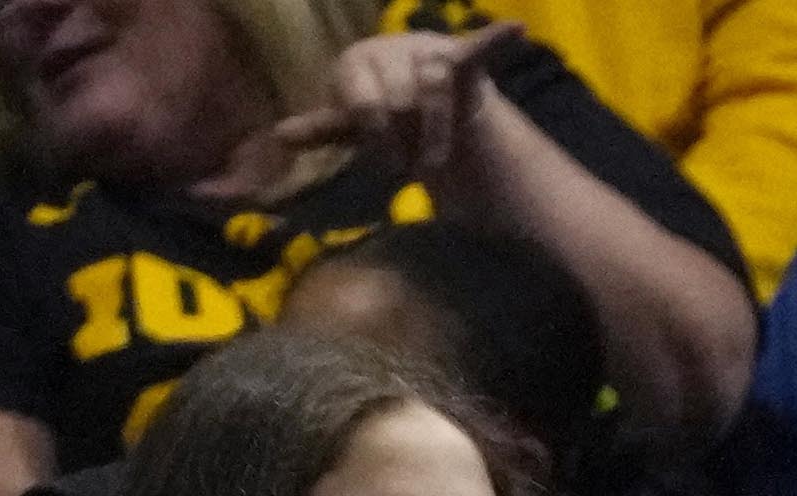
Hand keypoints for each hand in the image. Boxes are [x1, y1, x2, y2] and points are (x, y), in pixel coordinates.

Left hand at [278, 24, 511, 182]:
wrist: (424, 99)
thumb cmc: (383, 113)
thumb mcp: (351, 126)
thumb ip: (322, 129)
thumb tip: (279, 136)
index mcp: (357, 61)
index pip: (365, 101)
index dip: (377, 137)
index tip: (387, 163)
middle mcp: (390, 47)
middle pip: (401, 99)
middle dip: (408, 141)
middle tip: (411, 164)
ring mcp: (428, 51)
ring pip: (435, 89)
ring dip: (435, 132)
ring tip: (435, 161)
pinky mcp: (463, 58)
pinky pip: (480, 47)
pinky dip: (498, 38)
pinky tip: (518, 30)